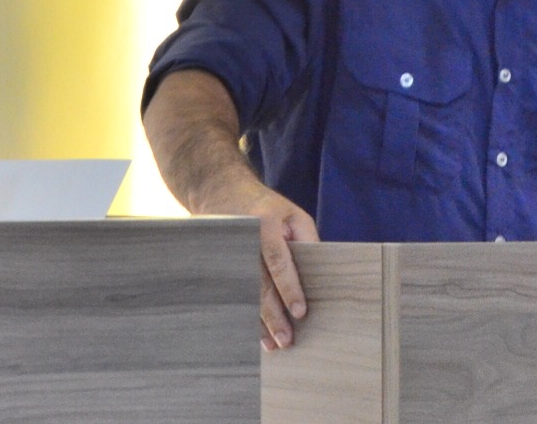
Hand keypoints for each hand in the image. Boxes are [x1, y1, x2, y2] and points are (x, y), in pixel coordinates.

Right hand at [142, 69, 320, 349]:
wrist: (219, 190)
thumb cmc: (267, 207)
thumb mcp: (295, 214)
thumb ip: (308, 240)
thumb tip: (321, 272)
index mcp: (263, 224)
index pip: (278, 260)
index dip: (289, 287)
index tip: (300, 311)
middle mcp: (241, 240)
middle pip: (257, 285)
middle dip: (272, 316)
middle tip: (286, 341)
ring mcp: (224, 253)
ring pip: (242, 295)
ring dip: (257, 323)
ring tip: (272, 346)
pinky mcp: (215, 264)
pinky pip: (231, 294)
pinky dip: (243, 316)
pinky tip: (253, 334)